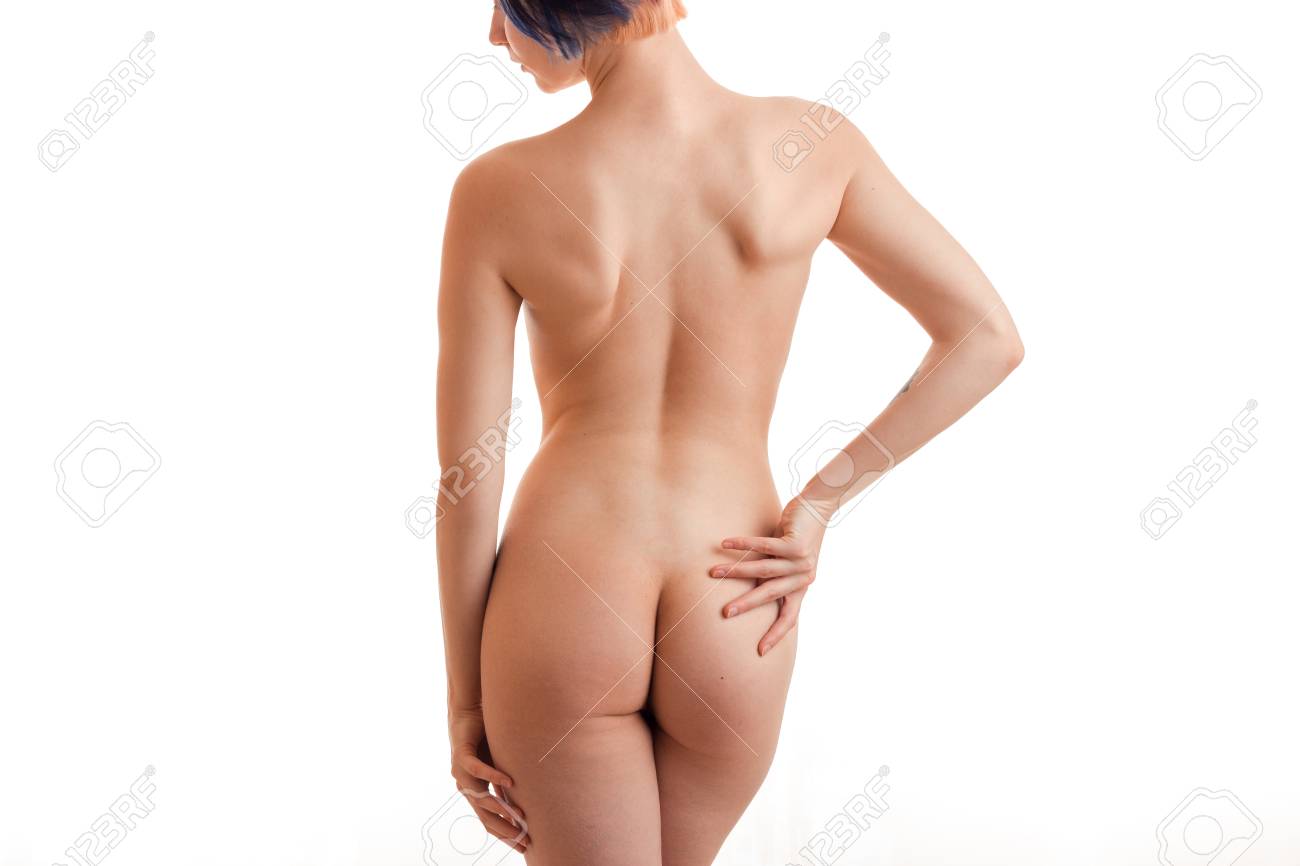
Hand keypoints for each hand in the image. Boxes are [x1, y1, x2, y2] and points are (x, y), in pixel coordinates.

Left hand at [448, 706, 529, 852]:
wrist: (467, 713)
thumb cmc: (483, 739)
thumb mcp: (497, 766)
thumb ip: (502, 785)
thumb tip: (518, 803)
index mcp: (474, 790)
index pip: (489, 819)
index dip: (505, 833)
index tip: (522, 845)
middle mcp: (465, 785)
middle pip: (484, 816)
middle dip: (504, 829)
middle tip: (523, 839)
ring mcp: (461, 772)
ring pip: (479, 797)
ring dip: (499, 808)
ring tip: (519, 816)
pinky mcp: (460, 755)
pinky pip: (477, 770)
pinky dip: (493, 776)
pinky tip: (508, 782)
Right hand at [711, 496, 828, 655]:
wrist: (819, 508)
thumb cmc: (797, 536)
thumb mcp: (786, 561)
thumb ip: (772, 576)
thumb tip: (747, 587)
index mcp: (802, 586)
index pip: (789, 617)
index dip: (776, 634)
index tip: (761, 651)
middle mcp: (803, 577)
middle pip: (771, 595)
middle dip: (747, 605)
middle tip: (725, 613)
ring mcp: (801, 561)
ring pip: (764, 570)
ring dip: (737, 572)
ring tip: (714, 572)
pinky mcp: (795, 544)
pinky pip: (764, 546)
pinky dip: (743, 545)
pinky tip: (726, 544)